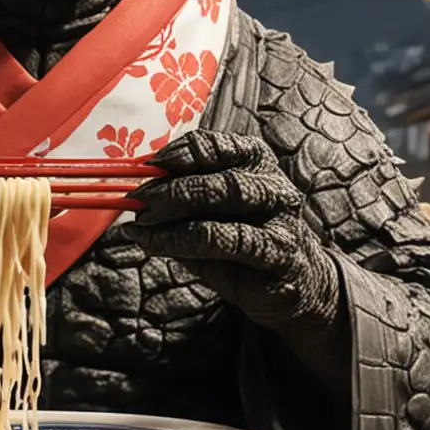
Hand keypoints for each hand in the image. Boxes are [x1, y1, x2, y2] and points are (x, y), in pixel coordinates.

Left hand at [121, 131, 339, 334]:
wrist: (295, 284)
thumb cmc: (244, 243)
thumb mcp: (208, 217)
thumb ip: (178, 203)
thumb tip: (133, 195)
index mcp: (252, 161)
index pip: (212, 145)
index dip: (176, 152)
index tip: (146, 165)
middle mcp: (270, 181)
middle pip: (217, 172)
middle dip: (171, 184)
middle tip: (138, 199)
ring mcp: (279, 215)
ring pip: (226, 196)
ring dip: (176, 208)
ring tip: (144, 222)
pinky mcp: (278, 251)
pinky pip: (228, 240)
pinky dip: (184, 240)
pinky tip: (158, 244)